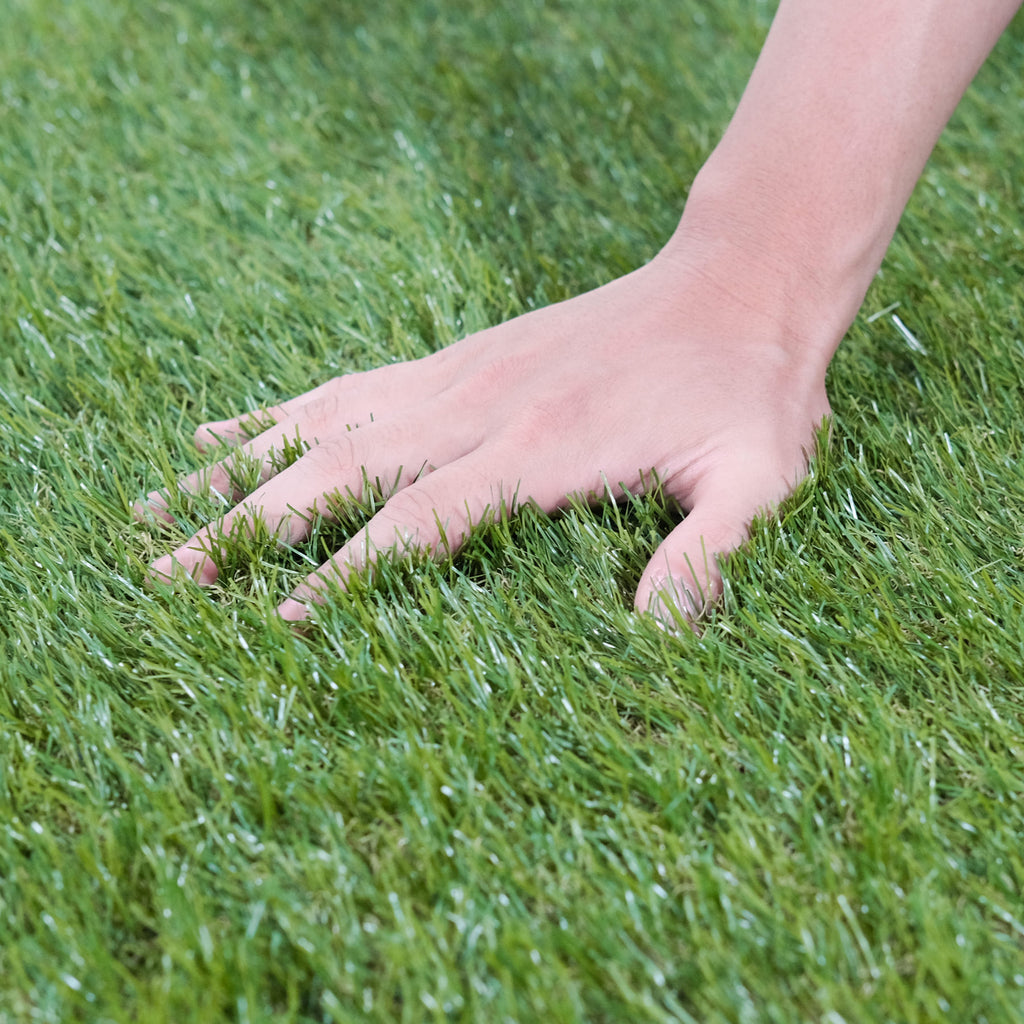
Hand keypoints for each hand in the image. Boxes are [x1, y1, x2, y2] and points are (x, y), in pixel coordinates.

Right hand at [141, 239, 831, 627]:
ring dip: (237, 469)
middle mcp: (480, 406)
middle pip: (337, 471)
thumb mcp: (757, 478)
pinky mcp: (458, 358)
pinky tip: (224, 429)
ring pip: (321, 425)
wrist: (737, 279)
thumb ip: (708, 555)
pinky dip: (280, 413)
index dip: (348, 575)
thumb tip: (660, 641)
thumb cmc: (747, 388)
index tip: (280, 620)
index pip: (419, 521)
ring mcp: (459, 375)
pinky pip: (349, 388)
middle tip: (172, 576)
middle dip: (250, 526)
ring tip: (159, 506)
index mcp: (541, 449)